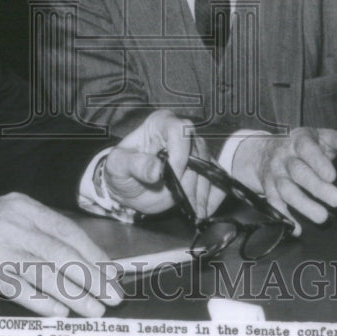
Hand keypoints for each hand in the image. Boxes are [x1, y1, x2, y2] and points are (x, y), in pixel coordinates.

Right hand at [0, 193, 122, 316]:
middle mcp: (14, 221)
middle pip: (63, 252)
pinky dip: (42, 302)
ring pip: (48, 272)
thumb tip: (79, 260)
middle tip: (113, 298)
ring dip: (75, 295)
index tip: (112, 275)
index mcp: (23, 207)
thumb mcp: (5, 219)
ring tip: (94, 311)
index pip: (69, 231)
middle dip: (93, 278)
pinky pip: (21, 287)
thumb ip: (37, 233)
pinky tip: (59, 313)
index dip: (94, 255)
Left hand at [104, 110, 219, 217]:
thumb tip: (156, 169)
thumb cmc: (121, 171)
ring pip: (210, 168)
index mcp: (160, 124)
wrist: (129, 188)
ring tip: (193, 212)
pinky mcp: (204, 170)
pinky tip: (204, 211)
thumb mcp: (118, 166)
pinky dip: (214, 197)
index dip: (179, 155)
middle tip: (182, 201)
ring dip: (202, 193)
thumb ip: (135, 164)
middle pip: (198, 151)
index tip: (170, 177)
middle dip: (191, 180)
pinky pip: (218, 180)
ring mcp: (195, 151)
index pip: (179, 131)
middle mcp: (181, 132)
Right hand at [232, 126, 336, 231]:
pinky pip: (274, 204)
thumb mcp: (320, 138)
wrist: (263, 152)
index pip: (306, 149)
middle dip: (316, 187)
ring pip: (286, 190)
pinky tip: (297, 229)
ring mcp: (274, 175)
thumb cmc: (302, 146)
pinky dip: (284, 217)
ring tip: (323, 218)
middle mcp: (284, 158)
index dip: (318, 162)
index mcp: (298, 141)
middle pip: (298, 172)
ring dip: (303, 205)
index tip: (332, 176)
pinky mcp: (268, 190)